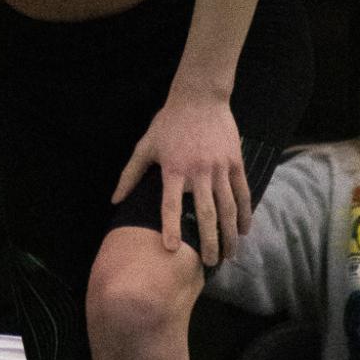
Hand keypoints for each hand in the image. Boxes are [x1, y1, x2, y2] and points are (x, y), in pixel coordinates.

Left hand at [112, 91, 250, 263]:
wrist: (199, 97)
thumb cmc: (169, 123)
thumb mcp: (145, 146)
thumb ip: (130, 175)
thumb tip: (114, 200)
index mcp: (173, 169)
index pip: (170, 205)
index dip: (171, 227)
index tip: (172, 249)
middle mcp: (198, 171)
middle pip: (205, 213)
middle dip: (208, 241)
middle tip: (209, 263)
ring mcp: (219, 167)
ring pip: (228, 207)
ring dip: (229, 234)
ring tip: (229, 255)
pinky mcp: (235, 162)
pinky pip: (242, 192)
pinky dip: (245, 213)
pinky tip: (245, 230)